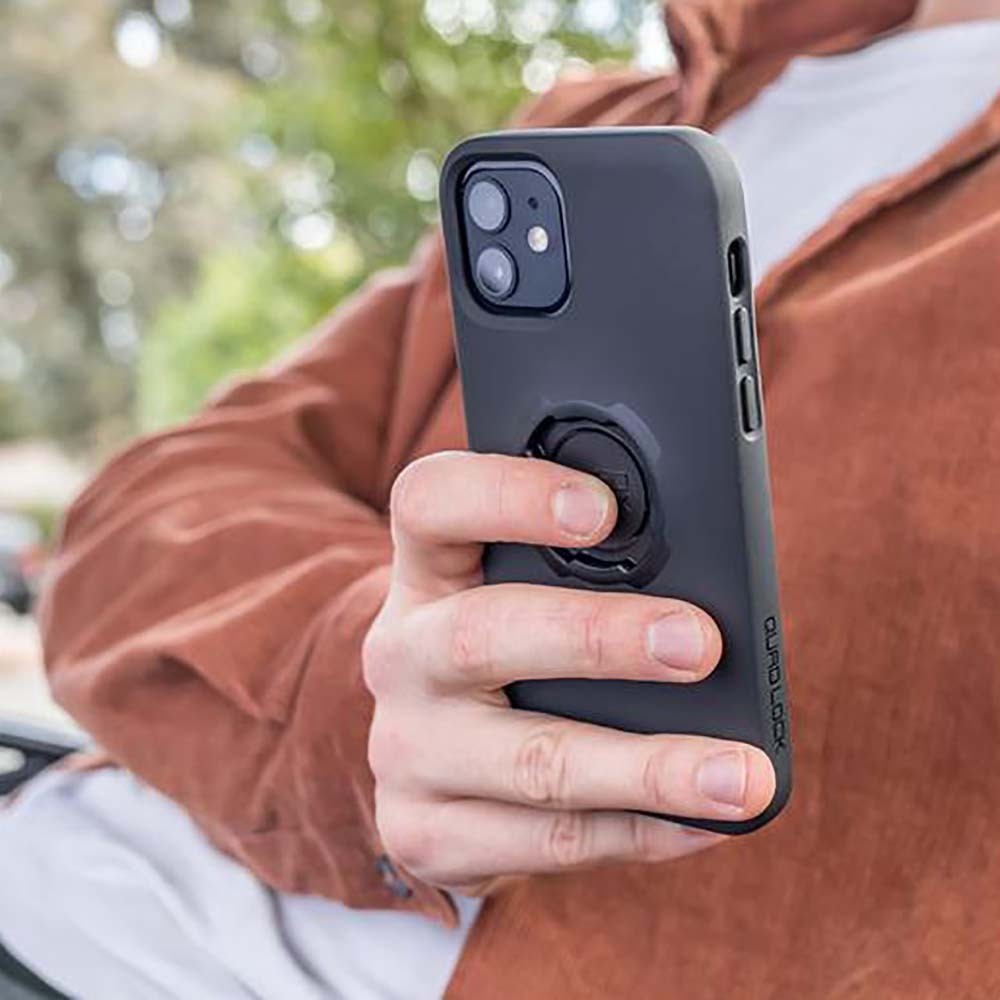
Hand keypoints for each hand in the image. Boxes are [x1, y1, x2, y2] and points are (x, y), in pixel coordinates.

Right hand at [363, 451, 775, 894]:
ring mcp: (405, 750)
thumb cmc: (513, 649)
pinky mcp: (424, 833)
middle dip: (596, 639)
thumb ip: (591, 570)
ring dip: (646, 769)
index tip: (601, 510)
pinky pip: (547, 843)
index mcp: (428, 570)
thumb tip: (712, 584)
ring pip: (529, 763)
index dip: (507, 496)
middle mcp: (401, 654)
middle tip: (700, 644)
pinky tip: (708, 821)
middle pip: (479, 635)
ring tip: (740, 776)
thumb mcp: (526, 592)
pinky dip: (640, 832)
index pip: (432, 503)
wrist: (435, 760)